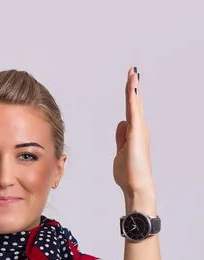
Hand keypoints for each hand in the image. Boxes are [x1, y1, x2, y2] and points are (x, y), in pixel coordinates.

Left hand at [113, 67, 155, 207]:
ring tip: (132, 73)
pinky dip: (132, 99)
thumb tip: (121, 123)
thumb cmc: (130, 174)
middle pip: (135, 104)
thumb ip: (121, 138)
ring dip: (133, 88)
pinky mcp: (136, 134)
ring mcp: (139, 131)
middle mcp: (140, 130)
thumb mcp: (121, 152)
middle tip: (132, 71)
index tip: (129, 82)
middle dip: (133, 87)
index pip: (131, 111)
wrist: (136, 186)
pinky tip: (132, 88)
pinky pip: (133, 112)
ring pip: (135, 105)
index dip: (130, 96)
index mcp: (135, 134)